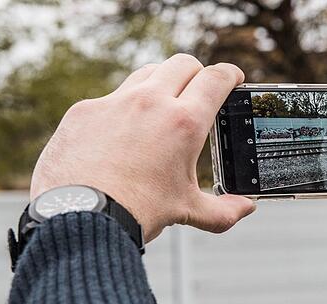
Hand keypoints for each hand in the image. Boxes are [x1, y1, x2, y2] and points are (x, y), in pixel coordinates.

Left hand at [30, 54, 255, 241]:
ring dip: (162, 82)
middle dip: (197, 73)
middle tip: (200, 90)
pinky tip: (123, 132)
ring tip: (163, 105)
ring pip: (147, 73)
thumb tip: (246, 208)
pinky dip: (124, 108)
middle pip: (183, 64)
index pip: (216, 79)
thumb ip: (223, 210)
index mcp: (184, 123)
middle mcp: (151, 102)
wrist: (80, 217)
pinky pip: (111, 98)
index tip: (233, 78)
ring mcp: (114, 102)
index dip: (230, 75)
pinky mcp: (84, 110)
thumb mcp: (187, 209)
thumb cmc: (137, 211)